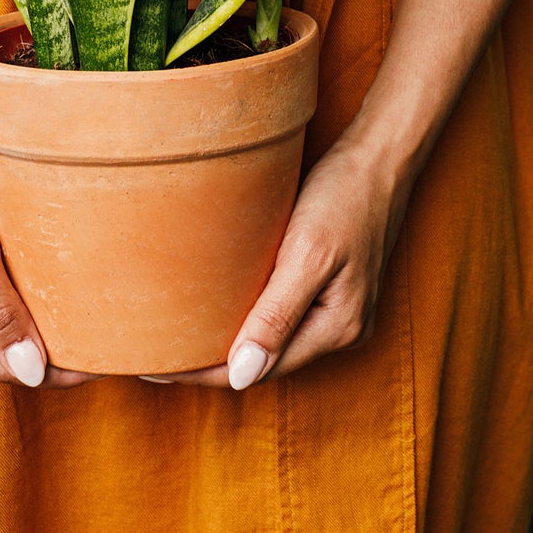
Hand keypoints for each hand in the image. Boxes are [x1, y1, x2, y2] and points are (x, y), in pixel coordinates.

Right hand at [0, 107, 93, 387]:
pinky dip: (32, 290)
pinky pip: (3, 286)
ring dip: (44, 321)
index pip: (3, 365)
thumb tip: (29, 373)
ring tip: (90, 316)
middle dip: (51, 351)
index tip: (103, 360)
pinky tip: (61, 280)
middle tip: (105, 341)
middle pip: (4, 346)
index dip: (52, 371)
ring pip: (6, 317)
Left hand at [154, 128, 418, 388]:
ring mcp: (338, 309)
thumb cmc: (346, 195)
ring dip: (227, 340)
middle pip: (263, 362)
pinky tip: (217, 306)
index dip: (202, 373)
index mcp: (337, 328)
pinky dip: (247, 315)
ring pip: (271, 339)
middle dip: (210, 362)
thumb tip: (241, 377)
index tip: (153, 366)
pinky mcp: (331, 287)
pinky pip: (281, 315)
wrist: (381, 155)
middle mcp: (341, 329)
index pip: (255, 370)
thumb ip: (276, 316)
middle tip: (152, 351)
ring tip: (176, 333)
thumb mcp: (308, 253)